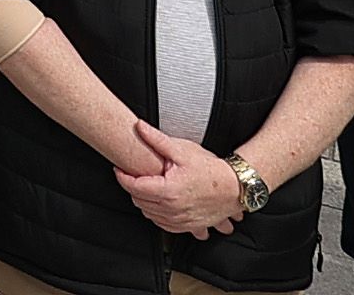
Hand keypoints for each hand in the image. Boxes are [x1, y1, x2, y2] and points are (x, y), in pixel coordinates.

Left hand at [120, 137, 255, 239]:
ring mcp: (180, 221)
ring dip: (144, 202)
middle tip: (134, 175)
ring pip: (149, 215)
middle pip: (139, 202)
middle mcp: (172, 210)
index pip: (134, 187)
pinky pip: (163, 225)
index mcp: (168, 191)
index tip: (118, 169)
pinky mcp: (188, 227)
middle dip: (133, 188)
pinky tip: (159, 204)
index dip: (123, 177)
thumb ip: (157, 139)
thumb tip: (139, 126)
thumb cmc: (211, 170)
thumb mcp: (183, 150)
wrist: (235, 188)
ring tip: (147, 187)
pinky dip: (157, 215)